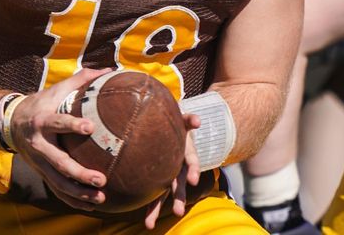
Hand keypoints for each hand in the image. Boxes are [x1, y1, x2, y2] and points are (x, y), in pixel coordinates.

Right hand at [9, 67, 111, 210]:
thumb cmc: (41, 103)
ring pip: (57, 182)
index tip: (90, 128)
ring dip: (79, 193)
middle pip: (59, 162)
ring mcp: (38, 162)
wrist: (10, 122)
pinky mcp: (40, 172)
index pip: (57, 123)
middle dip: (80, 173)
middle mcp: (38, 144)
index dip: (72, 125)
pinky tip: (91, 204)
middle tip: (101, 178)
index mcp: (42, 120)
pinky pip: (56, 190)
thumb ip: (82, 80)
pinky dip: (72, 199)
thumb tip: (109, 70)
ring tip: (100, 197)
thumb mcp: (56, 89)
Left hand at [144, 112, 201, 229]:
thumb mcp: (183, 120)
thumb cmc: (176, 124)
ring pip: (165, 194)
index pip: (192, 162)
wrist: (171, 129)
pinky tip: (146, 220)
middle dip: (179, 197)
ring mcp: (170, 176)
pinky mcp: (160, 180)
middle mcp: (180, 168)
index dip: (194, 170)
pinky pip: (155, 193)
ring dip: (158, 208)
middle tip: (177, 212)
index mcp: (187, 153)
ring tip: (150, 224)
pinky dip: (151, 206)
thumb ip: (190, 119)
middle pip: (180, 184)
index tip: (193, 180)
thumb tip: (197, 120)